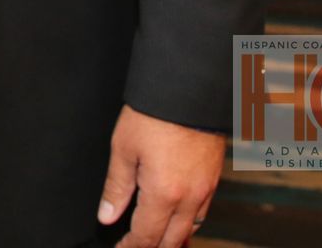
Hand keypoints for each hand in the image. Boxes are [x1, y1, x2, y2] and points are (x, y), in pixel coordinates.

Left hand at [96, 105, 225, 246]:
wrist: (190, 89)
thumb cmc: (155, 113)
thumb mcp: (123, 148)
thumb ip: (115, 187)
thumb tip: (107, 215)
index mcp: (163, 193)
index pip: (146, 236)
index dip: (131, 247)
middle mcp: (189, 197)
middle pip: (171, 240)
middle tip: (135, 247)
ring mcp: (205, 189)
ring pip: (191, 229)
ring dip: (173, 239)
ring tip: (156, 241)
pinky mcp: (214, 178)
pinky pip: (203, 212)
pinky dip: (189, 222)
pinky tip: (178, 218)